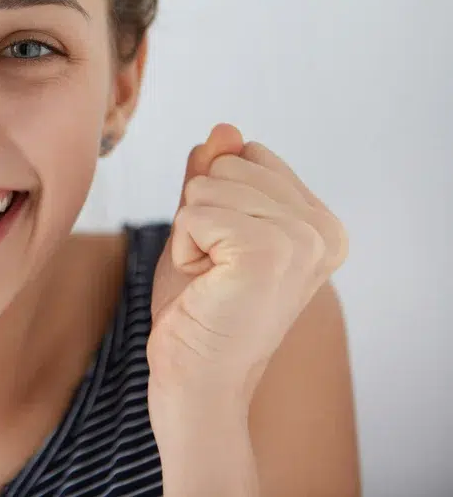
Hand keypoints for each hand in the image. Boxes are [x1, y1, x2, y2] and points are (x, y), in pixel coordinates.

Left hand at [147, 124, 348, 404]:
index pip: (250, 154)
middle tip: (215, 270)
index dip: (217, 197)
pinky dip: (182, 246)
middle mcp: (323, 229)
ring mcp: (301, 240)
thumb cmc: (199, 308)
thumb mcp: (203, 229)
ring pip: (207, 184)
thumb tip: (224, 128)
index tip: (227, 253)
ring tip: (210, 279)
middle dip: (200, 212)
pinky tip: (203, 285)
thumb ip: (214, 179)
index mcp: (320, 222)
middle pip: (229, 162)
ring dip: (189, 232)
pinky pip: (194, 210)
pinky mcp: (269, 252)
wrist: (196, 378)